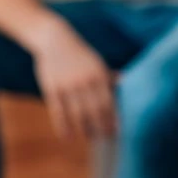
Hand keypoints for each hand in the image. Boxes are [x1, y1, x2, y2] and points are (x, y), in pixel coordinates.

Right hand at [32, 24, 116, 139]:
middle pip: (94, 110)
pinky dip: (63, 126)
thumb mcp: (96, 61)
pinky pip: (58, 111)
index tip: (117, 131)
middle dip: (101, 126)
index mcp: (98, 73)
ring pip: (77, 113)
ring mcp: (67, 85)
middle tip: (105, 138)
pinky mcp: (52, 88)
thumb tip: (126, 81)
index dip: (112, 118)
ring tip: (90, 137)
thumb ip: (108, 75)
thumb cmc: (79, 53)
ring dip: (84, 129)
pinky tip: (67, 137)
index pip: (108, 101)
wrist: (54, 39)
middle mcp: (84, 80)